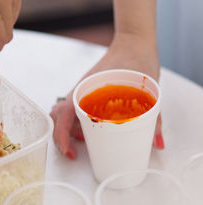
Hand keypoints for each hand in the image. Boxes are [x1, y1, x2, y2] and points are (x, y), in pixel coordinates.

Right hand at [50, 33, 163, 158]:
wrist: (133, 42)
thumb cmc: (135, 60)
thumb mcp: (147, 90)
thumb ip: (154, 118)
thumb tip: (157, 143)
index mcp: (85, 90)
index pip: (63, 117)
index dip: (62, 137)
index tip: (69, 151)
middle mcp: (78, 92)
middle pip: (57, 118)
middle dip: (62, 137)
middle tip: (75, 150)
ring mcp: (81, 92)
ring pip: (62, 115)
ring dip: (68, 130)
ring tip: (84, 139)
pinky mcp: (86, 92)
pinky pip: (72, 109)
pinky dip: (74, 122)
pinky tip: (90, 128)